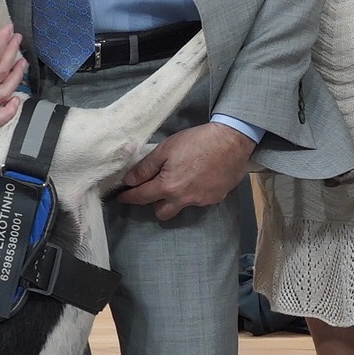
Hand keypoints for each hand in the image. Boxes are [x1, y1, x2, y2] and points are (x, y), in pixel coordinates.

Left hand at [114, 123, 252, 219]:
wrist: (232, 141)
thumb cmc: (197, 141)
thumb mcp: (166, 148)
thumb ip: (146, 167)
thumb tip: (129, 180)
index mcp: (168, 187)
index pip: (141, 197)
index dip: (128, 197)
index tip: (121, 198)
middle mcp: (183, 199)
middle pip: (161, 213)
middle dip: (155, 204)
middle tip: (155, 189)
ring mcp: (201, 201)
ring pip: (181, 208)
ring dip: (175, 200)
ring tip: (179, 183)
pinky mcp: (215, 198)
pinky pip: (198, 201)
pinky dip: (194, 193)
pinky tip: (199, 178)